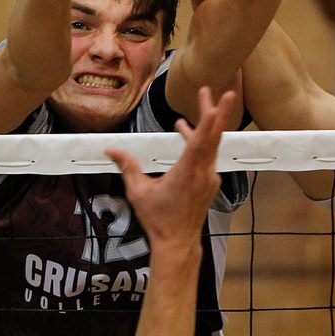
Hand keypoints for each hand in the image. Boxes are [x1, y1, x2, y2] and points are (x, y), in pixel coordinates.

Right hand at [105, 87, 234, 248]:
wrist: (177, 243)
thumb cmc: (158, 219)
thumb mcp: (138, 192)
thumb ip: (127, 166)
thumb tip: (111, 149)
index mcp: (187, 172)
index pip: (200, 142)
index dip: (208, 122)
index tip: (215, 105)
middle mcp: (203, 173)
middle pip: (213, 137)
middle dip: (216, 111)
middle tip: (223, 92)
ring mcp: (209, 178)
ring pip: (211, 145)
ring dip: (206, 125)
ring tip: (203, 106)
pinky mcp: (209, 182)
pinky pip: (207, 155)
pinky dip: (199, 141)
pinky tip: (183, 132)